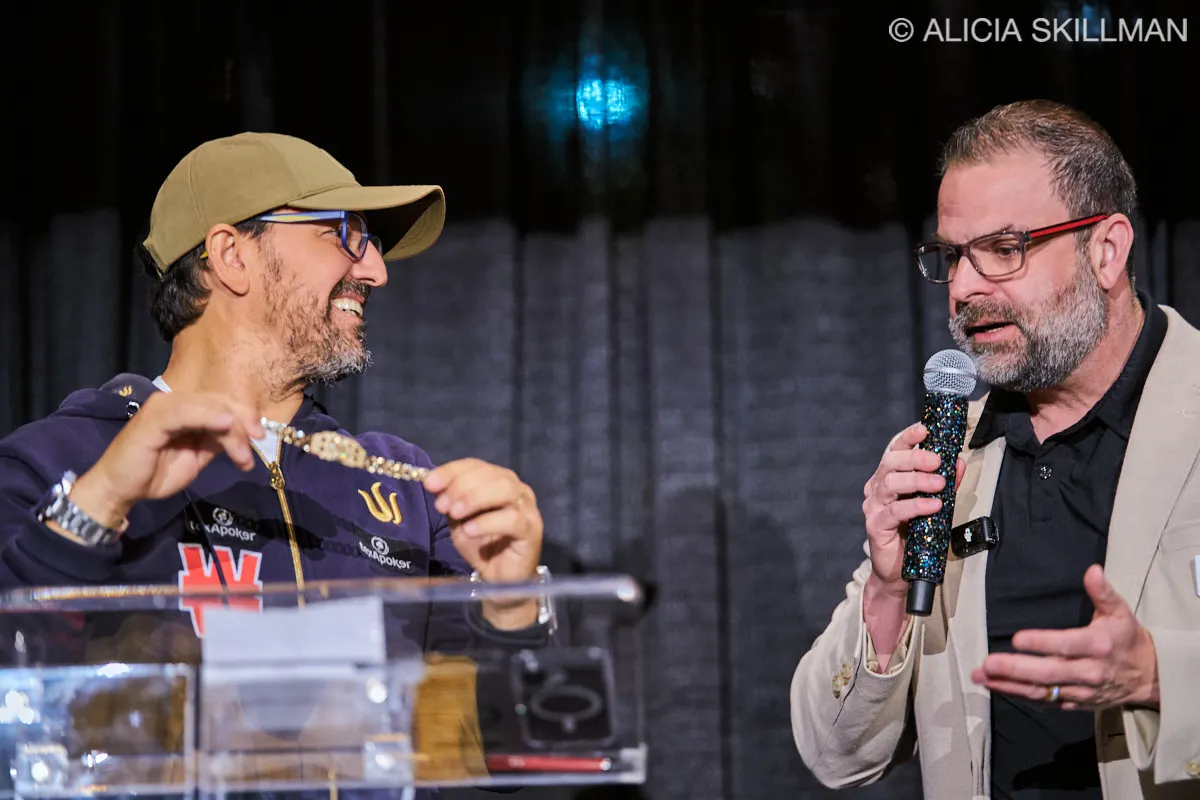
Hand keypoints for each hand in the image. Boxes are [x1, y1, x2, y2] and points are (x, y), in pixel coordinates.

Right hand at [65, 392, 262, 530]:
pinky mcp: (153, 418)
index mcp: (186, 409)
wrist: (121, 489)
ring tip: (241, 456)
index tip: (261, 435)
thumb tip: (243, 436)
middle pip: (220, 402)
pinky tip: (226, 426)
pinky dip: (209, 417)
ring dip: (232, 430)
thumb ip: (216, 442)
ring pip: (209, 407)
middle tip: (258, 441)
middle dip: (244, 421)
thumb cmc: (156, 473)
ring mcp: (163, 407)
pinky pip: (186, 412)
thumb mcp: (196, 456)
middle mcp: (175, 402)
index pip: (223, 403)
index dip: (245, 415)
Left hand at [423, 459, 543, 627]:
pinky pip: (512, 519)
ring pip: (504, 490)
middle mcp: (516, 489)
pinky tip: (470, 530)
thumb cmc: (481, 546)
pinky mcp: (532, 530)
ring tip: (455, 514)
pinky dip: (487, 522)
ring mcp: (527, 508)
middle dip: (461, 486)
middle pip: (490, 475)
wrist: (499, 580)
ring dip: (475, 498)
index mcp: (498, 480)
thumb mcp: (458, 520)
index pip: (475, 465)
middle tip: (442, 505)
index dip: (452, 471)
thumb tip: (433, 483)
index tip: (429, 483)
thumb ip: (450, 500)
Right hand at [861, 422, 965, 593]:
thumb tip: (958, 461)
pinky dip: (916, 506)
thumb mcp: (934, 504)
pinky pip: (895, 511)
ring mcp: (873, 506)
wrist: (900, 570)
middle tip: (937, 461)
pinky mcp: (875, 525)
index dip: (907, 438)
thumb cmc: (915, 535)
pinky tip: (932, 506)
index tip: (924, 430)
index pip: (894, 450)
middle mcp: (877, 488)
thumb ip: (945, 482)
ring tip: (940, 484)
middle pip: (890, 463)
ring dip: (918, 480)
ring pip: (891, 483)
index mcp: (888, 478)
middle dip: (916, 458)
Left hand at [972, 565, 1158, 710]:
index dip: (1042, 643)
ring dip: (1009, 686)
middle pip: (1049, 673)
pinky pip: (1044, 702)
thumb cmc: (1126, 638)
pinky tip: (996, 687)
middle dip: (1016, 670)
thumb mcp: (1120, 611)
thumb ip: (1102, 592)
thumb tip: (1092, 570)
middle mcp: (1089, 671)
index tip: (1017, 639)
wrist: (1148, 676)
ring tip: (981, 677)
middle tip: (988, 664)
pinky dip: (1019, 696)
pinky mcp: (1074, 704)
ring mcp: (1080, 691)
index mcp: (1098, 646)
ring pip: (1042, 692)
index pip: (1067, 645)